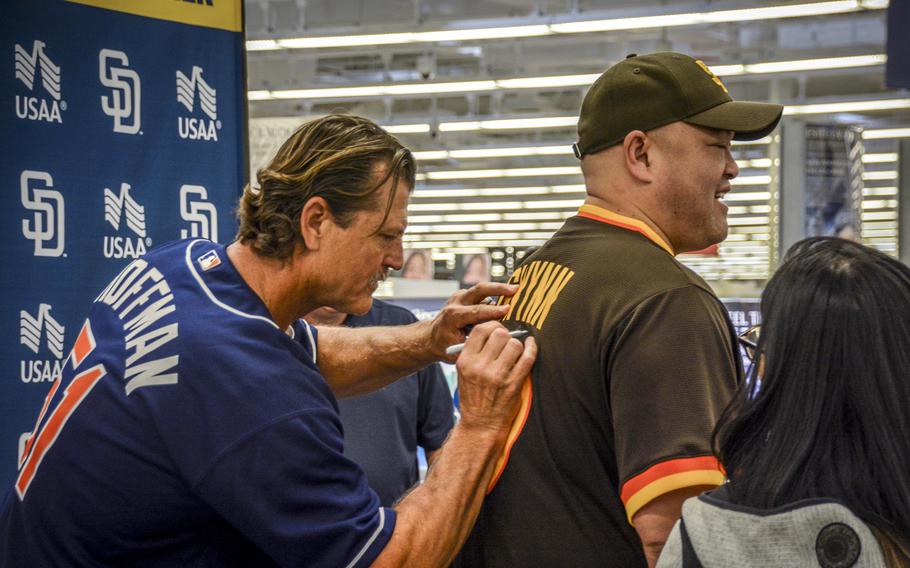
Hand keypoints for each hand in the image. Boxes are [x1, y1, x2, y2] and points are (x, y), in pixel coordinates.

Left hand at [427, 282, 516, 361]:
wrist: (430, 338)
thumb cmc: (444, 347)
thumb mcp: (458, 352)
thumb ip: (477, 346)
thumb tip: (496, 343)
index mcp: (452, 317)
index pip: (475, 311)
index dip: (492, 311)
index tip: (508, 310)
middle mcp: (456, 303)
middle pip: (479, 290)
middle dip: (498, 288)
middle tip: (516, 289)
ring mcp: (459, 297)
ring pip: (481, 288)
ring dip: (498, 288)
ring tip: (515, 290)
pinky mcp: (464, 296)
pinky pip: (481, 292)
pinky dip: (494, 292)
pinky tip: (506, 294)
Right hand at [455, 322, 536, 436]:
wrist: (481, 425)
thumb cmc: (474, 397)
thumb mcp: (464, 373)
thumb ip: (474, 352)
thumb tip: (494, 330)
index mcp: (465, 361)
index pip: (480, 330)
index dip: (492, 326)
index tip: (497, 330)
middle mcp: (479, 367)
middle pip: (500, 334)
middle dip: (506, 335)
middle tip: (507, 341)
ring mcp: (497, 376)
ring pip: (515, 345)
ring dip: (517, 346)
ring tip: (515, 352)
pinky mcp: (513, 384)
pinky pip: (527, 358)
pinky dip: (532, 349)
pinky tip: (530, 346)